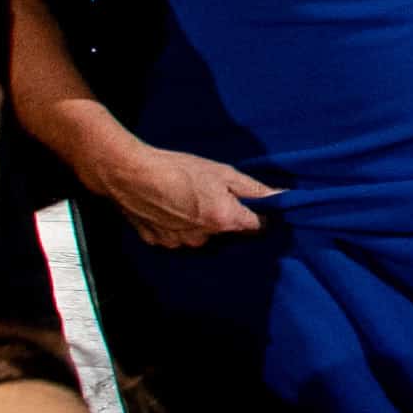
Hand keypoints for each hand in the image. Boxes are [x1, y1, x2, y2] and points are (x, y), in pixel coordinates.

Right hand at [87, 135, 277, 251]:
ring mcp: (180, 244)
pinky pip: (176, 237)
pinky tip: (168, 207)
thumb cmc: (178, 168)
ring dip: (200, 223)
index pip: (258, 227)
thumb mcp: (222, 173)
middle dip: (226, 218)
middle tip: (212, 195)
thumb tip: (284, 197)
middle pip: (228, 233)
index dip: (260, 216)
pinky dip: (176, 226)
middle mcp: (205, 239)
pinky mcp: (158, 243)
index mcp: (225, 221)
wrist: (128, 173)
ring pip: (201, 236)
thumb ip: (255, 190)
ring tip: (186, 199)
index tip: (256, 205)